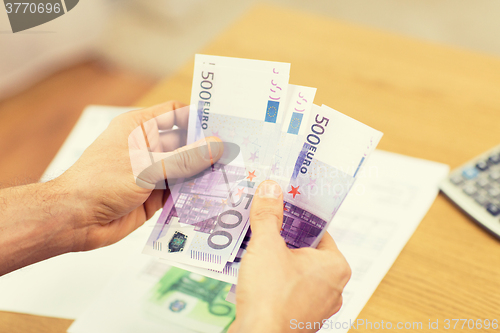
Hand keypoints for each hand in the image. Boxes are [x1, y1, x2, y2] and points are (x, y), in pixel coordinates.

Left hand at [56, 101, 222, 250]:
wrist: (75, 220)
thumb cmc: (99, 183)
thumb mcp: (146, 167)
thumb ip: (184, 159)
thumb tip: (216, 146)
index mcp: (140, 128)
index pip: (176, 113)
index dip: (199, 117)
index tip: (225, 124)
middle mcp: (148, 147)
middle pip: (186, 143)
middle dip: (207, 149)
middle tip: (236, 154)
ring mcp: (152, 172)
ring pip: (186, 169)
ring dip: (203, 173)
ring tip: (232, 175)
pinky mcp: (155, 196)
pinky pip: (181, 191)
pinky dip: (195, 193)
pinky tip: (213, 195)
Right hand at [229, 180, 350, 332]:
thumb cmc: (271, 296)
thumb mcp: (266, 245)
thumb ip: (268, 215)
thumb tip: (270, 188)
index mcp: (335, 266)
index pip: (318, 232)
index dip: (297, 219)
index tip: (281, 209)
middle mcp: (333, 287)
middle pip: (306, 252)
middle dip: (283, 240)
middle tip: (264, 227)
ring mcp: (317, 306)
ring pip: (296, 273)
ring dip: (276, 261)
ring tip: (255, 250)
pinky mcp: (300, 319)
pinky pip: (288, 291)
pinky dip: (274, 282)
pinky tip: (255, 276)